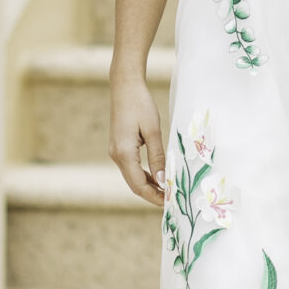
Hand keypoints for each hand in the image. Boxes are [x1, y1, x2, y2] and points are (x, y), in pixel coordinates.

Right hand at [110, 67, 165, 206]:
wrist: (125, 86)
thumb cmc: (140, 104)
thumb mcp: (153, 131)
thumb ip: (158, 157)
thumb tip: (164, 180)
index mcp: (124, 153)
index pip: (139, 185)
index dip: (154, 196)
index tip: (170, 202)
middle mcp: (116, 156)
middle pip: (134, 184)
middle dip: (152, 194)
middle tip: (172, 200)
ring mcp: (115, 152)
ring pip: (132, 177)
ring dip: (149, 185)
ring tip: (168, 190)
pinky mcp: (119, 147)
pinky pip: (131, 168)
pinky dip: (144, 175)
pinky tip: (158, 176)